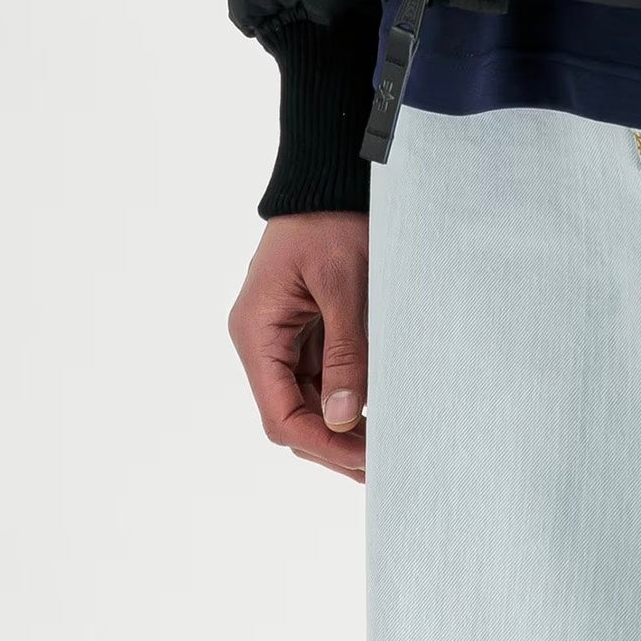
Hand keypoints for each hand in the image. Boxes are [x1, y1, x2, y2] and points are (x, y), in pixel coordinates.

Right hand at [228, 212, 370, 482]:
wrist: (330, 174)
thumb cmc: (332, 220)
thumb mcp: (344, 284)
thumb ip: (345, 352)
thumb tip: (342, 417)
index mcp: (257, 332)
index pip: (280, 413)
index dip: (320, 443)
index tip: (363, 459)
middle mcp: (263, 340)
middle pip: (291, 414)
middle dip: (332, 442)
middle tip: (380, 466)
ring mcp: (283, 335)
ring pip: (307, 399)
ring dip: (340, 425)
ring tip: (383, 448)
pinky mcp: (305, 327)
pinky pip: (320, 374)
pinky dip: (345, 395)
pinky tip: (375, 411)